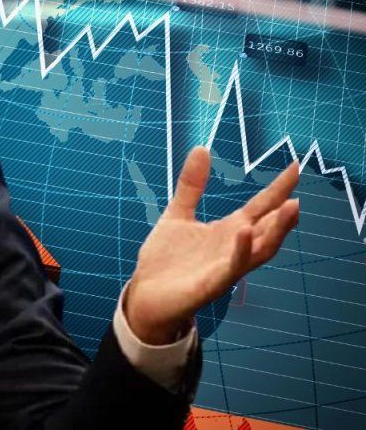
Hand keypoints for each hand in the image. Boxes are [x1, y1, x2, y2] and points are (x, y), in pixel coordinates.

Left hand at [125, 146, 299, 344]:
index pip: (260, 207)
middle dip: (285, 213)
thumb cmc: (165, 259)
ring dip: (276, 231)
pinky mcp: (212, 284)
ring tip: (291, 207)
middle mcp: (234, 248)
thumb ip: (192, 185)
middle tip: (298, 193)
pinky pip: (232, 267)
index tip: (295, 166)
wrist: (145, 294)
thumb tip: (202, 149)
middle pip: (268, 229)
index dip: (278, 188)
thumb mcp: (178, 214)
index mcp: (228, 231)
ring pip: (261, 250)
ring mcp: (226, 267)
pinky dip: (241, 250)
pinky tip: (245, 232)